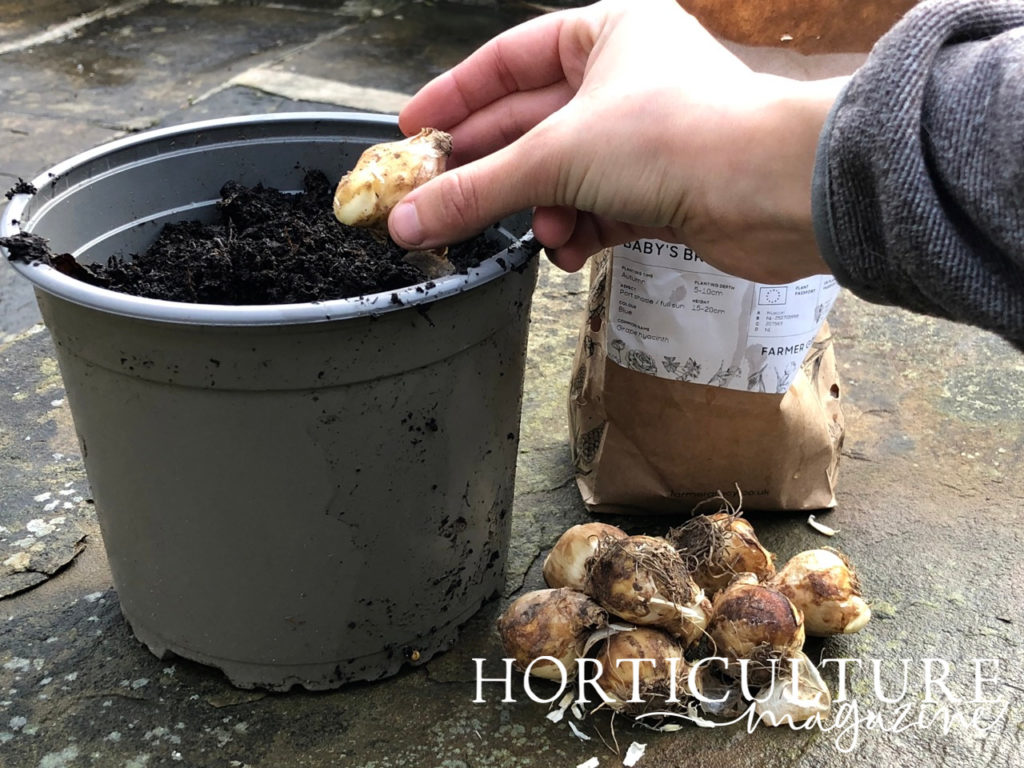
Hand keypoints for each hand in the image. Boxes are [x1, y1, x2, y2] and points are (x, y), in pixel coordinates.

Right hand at [390, 0, 844, 282]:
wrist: (772, 193)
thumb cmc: (682, 137)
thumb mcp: (557, 157)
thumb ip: (477, 189)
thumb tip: (410, 218)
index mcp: (607, 33)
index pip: (508, 59)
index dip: (455, 96)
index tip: (414, 131)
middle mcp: (627, 78)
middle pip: (531, 123)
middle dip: (491, 169)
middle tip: (438, 200)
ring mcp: (646, 136)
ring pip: (565, 174)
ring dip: (544, 209)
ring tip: (540, 230)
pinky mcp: (664, 188)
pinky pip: (599, 209)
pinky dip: (581, 232)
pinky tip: (572, 250)